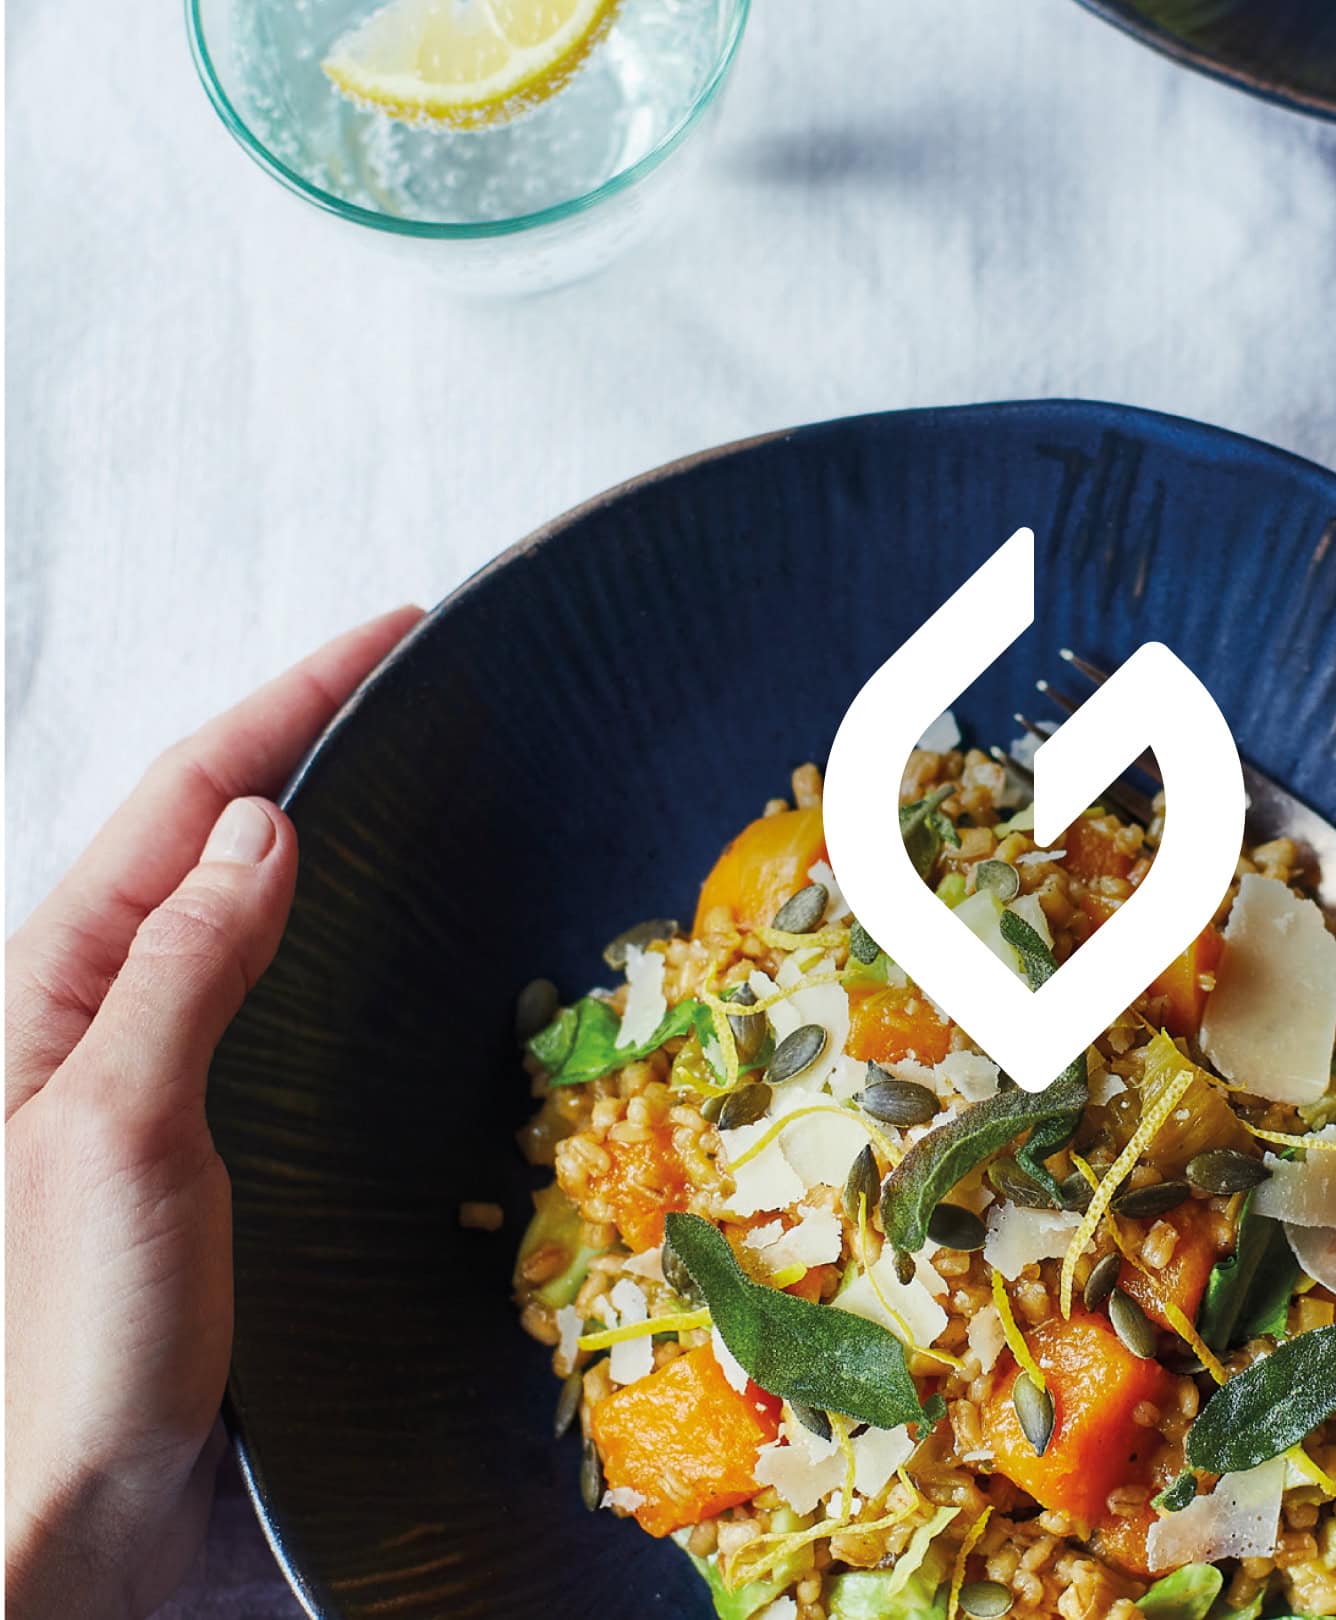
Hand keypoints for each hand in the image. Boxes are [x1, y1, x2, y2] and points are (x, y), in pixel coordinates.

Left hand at [5, 608, 420, 1618]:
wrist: (72, 1526)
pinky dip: (330, 935)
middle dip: (302, 736)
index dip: (287, 702)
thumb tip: (266, 825)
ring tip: (405, 771)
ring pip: (241, 909)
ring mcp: (158, 1077)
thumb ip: (181, 972)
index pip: (188, 801)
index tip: (390, 635)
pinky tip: (376, 938)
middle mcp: (101, 1015)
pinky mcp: (216, 1141)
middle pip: (209, 833)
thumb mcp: (115, 1135)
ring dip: (319, 826)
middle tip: (410, 681)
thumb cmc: (63, 1346)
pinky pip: (272, 997)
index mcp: (51, 990)